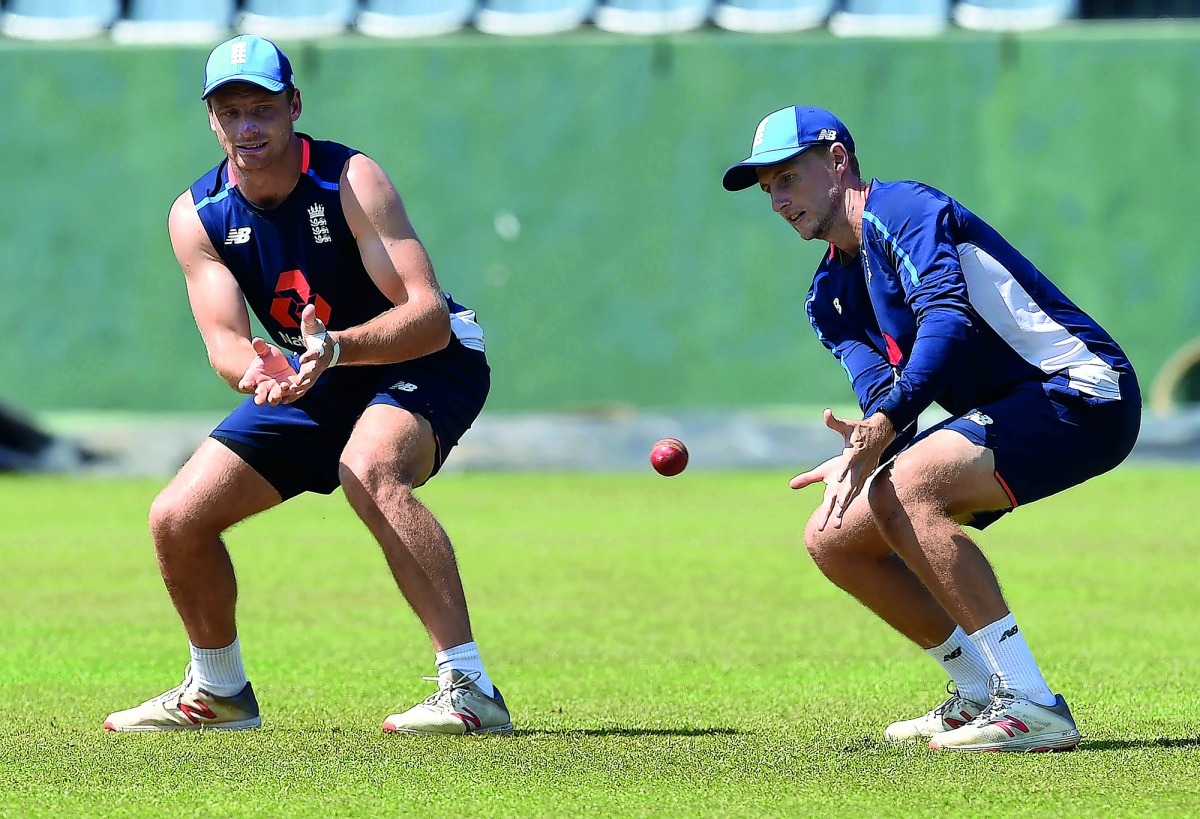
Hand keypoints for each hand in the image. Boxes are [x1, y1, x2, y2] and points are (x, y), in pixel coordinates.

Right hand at [238, 337, 296, 406]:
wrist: (279, 364)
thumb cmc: (267, 358)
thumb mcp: (265, 351)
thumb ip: (260, 347)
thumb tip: (257, 340)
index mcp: (252, 379)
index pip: (245, 384)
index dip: (245, 385)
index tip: (247, 384)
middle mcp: (262, 388)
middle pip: (259, 397)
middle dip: (260, 399)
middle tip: (260, 400)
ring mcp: (274, 391)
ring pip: (274, 399)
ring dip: (276, 397)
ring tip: (281, 389)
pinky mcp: (286, 391)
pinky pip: (288, 395)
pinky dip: (290, 394)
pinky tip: (293, 388)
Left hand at [290, 304, 337, 402]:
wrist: (328, 349)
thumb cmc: (319, 335)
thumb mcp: (314, 325)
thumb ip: (311, 318)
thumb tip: (310, 306)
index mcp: (319, 351)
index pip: (315, 354)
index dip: (309, 356)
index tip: (302, 358)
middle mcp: (317, 365)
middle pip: (311, 374)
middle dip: (304, 379)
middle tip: (295, 384)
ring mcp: (313, 374)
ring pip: (306, 385)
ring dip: (297, 391)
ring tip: (286, 396)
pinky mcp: (308, 379)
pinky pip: (301, 389)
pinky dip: (294, 395)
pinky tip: (283, 401)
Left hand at [789, 409, 895, 529]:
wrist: (879, 437)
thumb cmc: (859, 432)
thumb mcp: (847, 427)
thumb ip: (835, 422)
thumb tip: (826, 412)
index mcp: (854, 454)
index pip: (848, 462)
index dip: (844, 470)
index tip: (837, 478)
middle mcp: (859, 467)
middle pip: (852, 482)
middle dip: (846, 495)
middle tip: (839, 506)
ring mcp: (862, 475)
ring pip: (853, 492)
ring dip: (846, 505)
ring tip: (838, 518)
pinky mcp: (861, 480)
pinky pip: (854, 494)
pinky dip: (848, 505)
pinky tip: (839, 519)